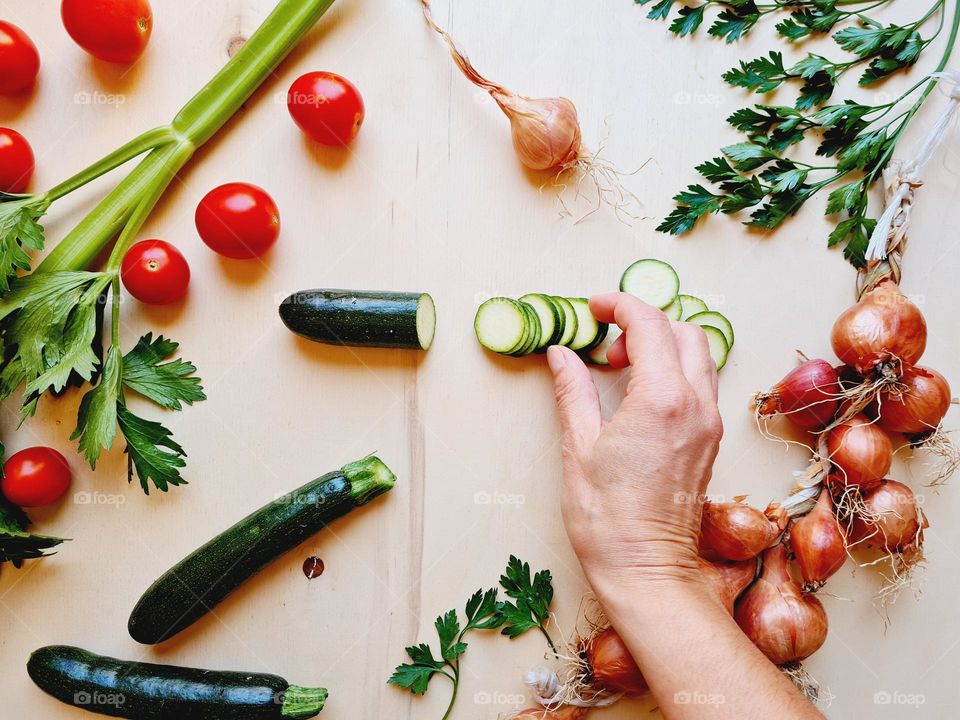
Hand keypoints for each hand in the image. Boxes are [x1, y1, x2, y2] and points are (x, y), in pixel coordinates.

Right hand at [546, 292, 722, 598]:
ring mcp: (709, 424)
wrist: (647, 572)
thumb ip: (573, 391)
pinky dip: (675, 371)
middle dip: (644, 323)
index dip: (619, 306)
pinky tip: (641, 394)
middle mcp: (696, 405)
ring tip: (622, 368)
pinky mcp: (710, 442)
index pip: (649, 324)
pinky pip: (701, 385)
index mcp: (663, 400)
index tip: (593, 307)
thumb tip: (562, 355)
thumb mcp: (579, 448)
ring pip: (699, 356)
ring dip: (663, 345)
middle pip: (684, 331)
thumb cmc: (608, 520)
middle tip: (606, 345)